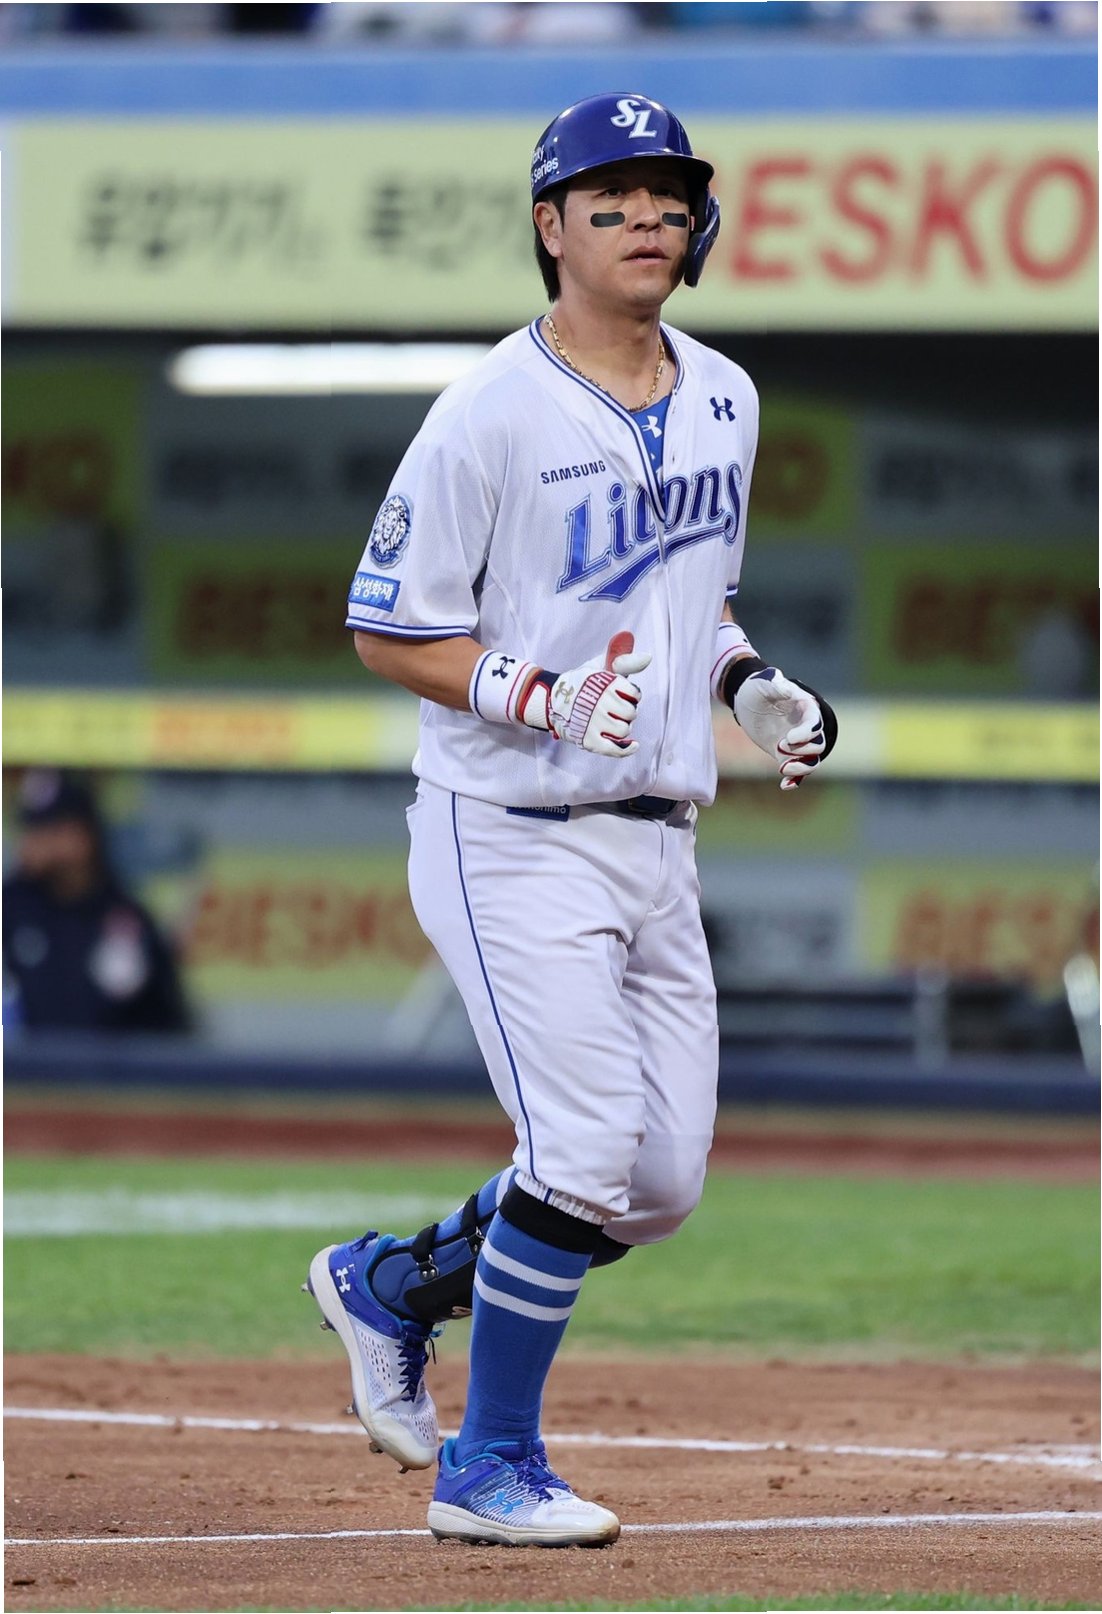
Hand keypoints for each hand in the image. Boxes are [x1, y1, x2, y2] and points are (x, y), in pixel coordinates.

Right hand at [549, 632, 651, 756]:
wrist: (552, 700)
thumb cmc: (584, 683)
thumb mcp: (602, 666)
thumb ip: (626, 661)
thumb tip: (648, 657)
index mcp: (603, 683)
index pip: (634, 694)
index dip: (631, 695)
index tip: (622, 694)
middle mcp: (598, 702)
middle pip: (631, 713)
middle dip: (627, 712)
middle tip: (615, 710)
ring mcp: (592, 723)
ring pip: (624, 730)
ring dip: (623, 727)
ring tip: (613, 722)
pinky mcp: (588, 740)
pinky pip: (615, 749)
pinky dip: (627, 748)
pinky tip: (634, 745)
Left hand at [733, 667, 828, 789]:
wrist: (747, 700)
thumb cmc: (758, 688)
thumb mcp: (764, 683)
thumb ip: (775, 684)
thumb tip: (785, 687)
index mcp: (805, 708)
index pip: (815, 724)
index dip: (806, 734)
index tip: (788, 739)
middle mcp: (805, 727)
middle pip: (818, 745)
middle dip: (802, 750)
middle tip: (779, 745)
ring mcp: (797, 743)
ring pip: (811, 761)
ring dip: (801, 768)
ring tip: (783, 769)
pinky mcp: (784, 754)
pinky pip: (796, 770)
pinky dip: (794, 780)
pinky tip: (784, 786)